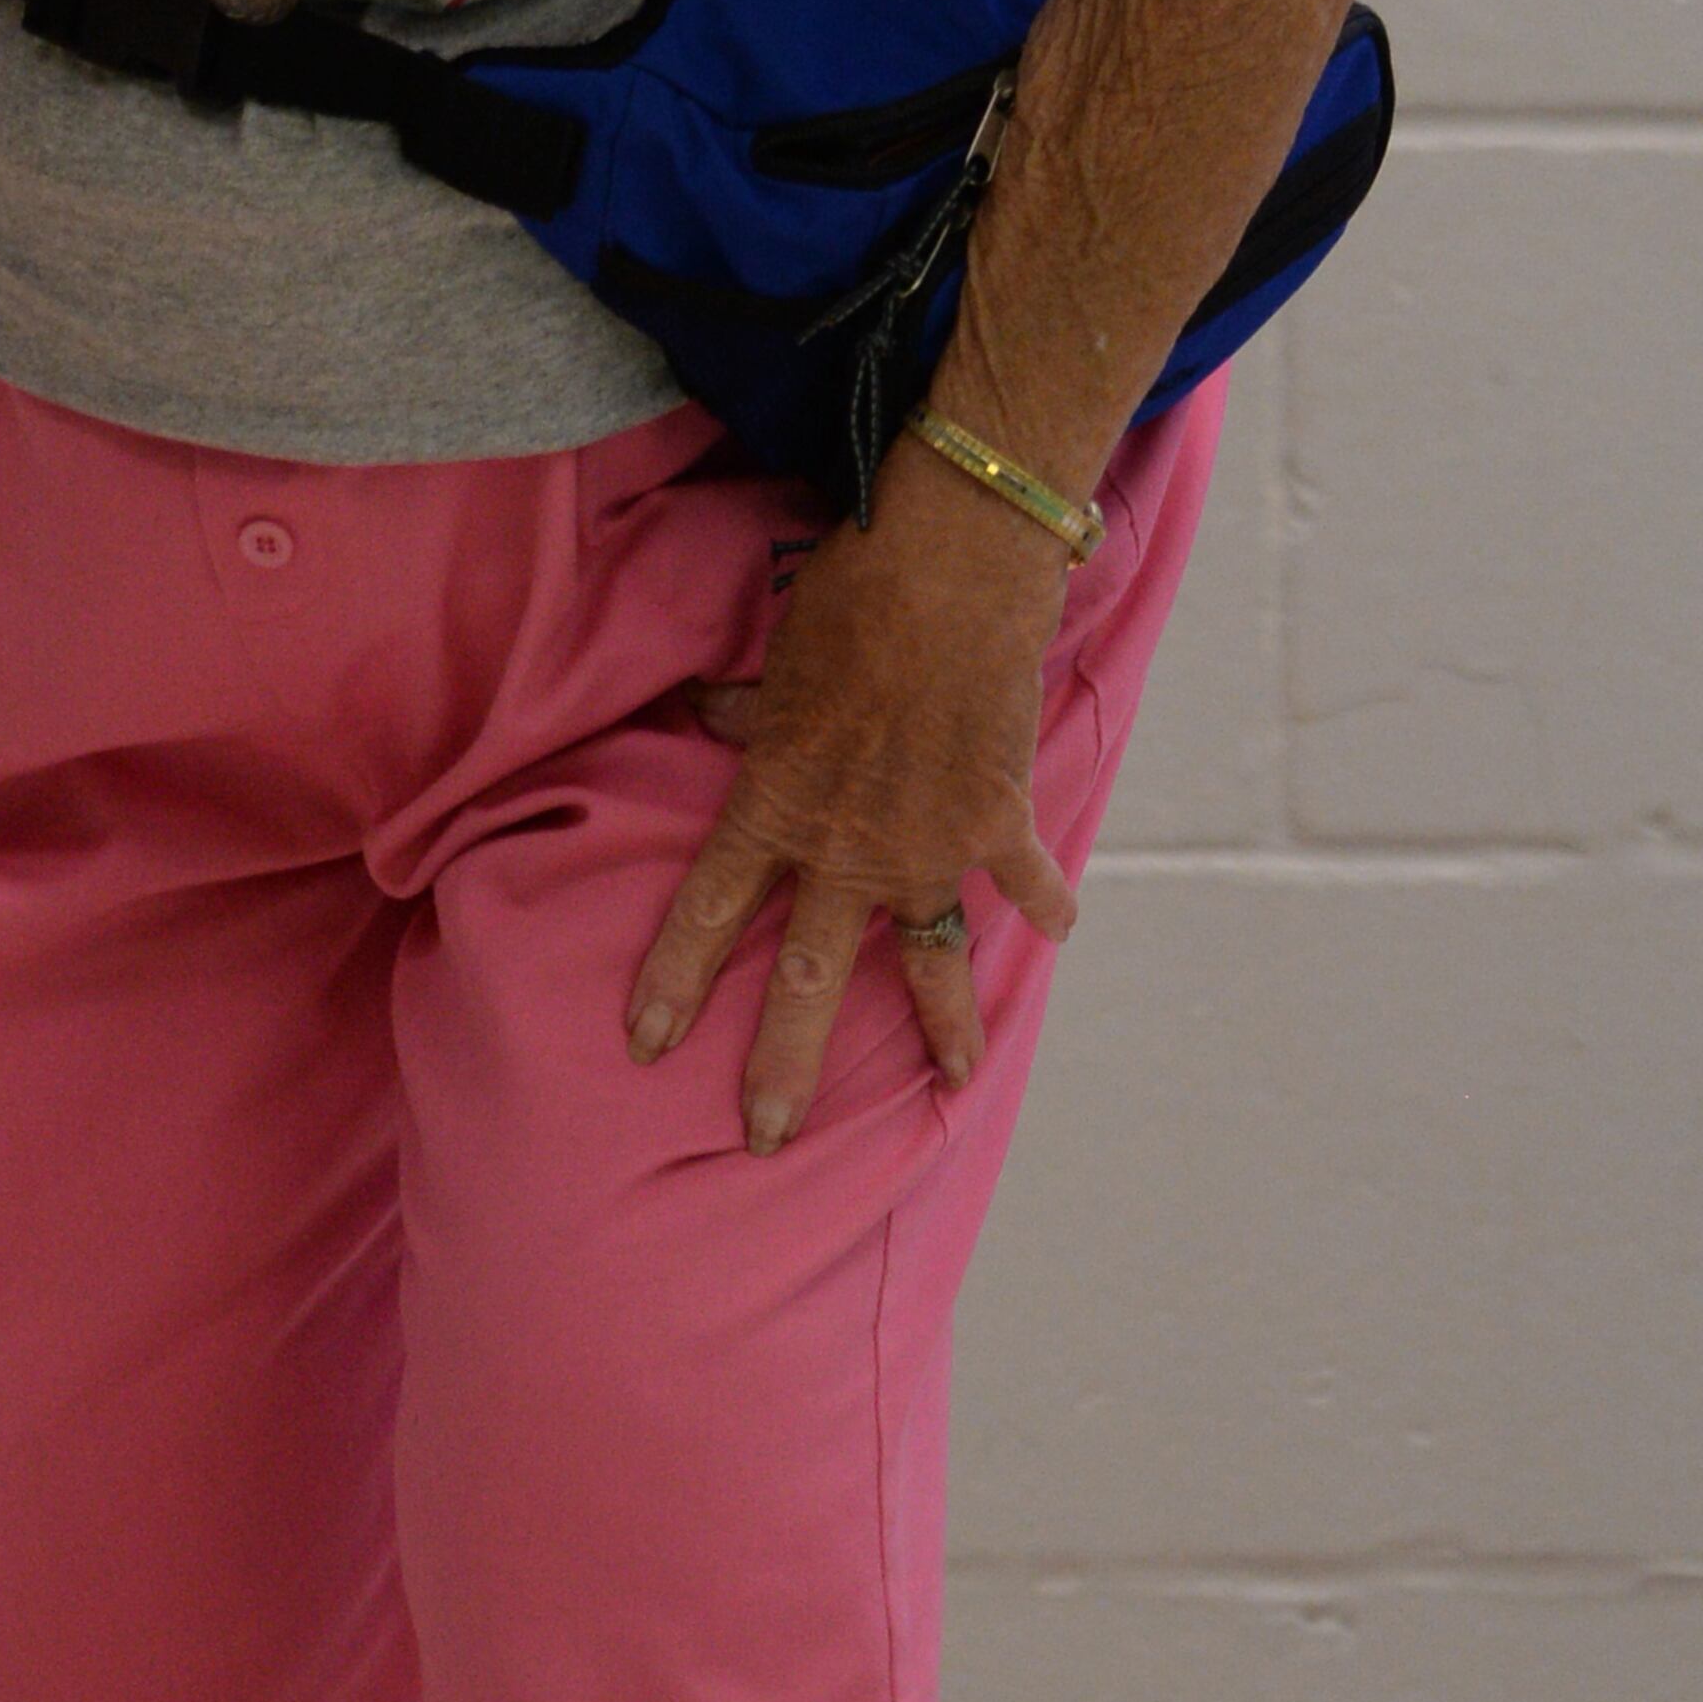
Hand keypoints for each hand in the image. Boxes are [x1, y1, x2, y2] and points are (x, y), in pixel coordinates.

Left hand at [626, 480, 1080, 1148]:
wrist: (955, 567)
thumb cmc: (851, 596)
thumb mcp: (777, 660)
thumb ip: (745, 709)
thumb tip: (705, 711)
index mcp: (773, 805)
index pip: (708, 912)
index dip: (673, 980)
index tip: (645, 1043)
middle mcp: (845, 847)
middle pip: (808, 978)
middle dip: (784, 1064)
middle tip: (766, 1135)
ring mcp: (928, 846)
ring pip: (929, 960)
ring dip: (942, 1026)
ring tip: (952, 1080)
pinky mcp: (999, 822)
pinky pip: (1025, 881)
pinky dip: (1045, 902)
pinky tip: (1057, 931)